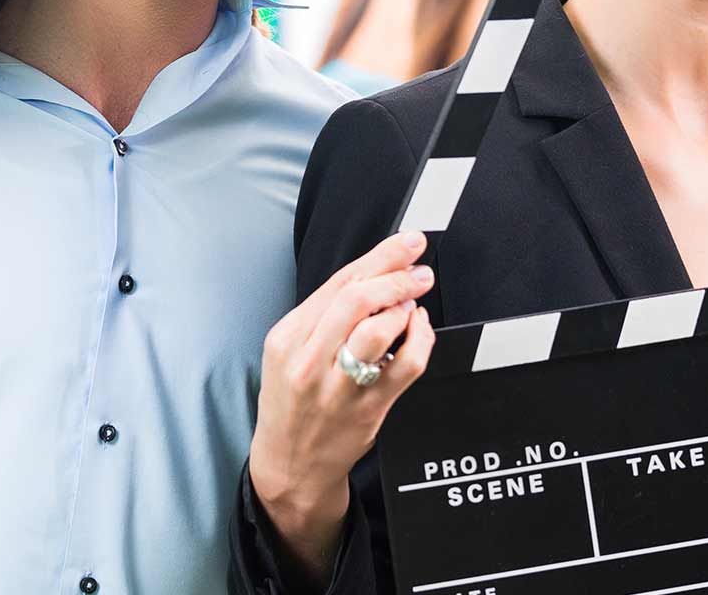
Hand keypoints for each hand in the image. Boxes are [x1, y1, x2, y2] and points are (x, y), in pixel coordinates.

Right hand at [248, 230, 436, 579]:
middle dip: (396, 275)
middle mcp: (308, 361)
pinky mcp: (368, 409)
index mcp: (287, 339)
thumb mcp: (287, 351)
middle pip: (356, 299)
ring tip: (413, 300)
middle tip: (419, 269)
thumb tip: (373, 274)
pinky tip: (419, 330)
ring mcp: (338, 387)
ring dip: (405, 305)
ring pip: (379, 329)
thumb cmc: (292, 402)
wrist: (290, 462)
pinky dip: (420, 339)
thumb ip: (322, 315)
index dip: (378, 258)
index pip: (336, 284)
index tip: (405, 244)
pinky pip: (405, 365)